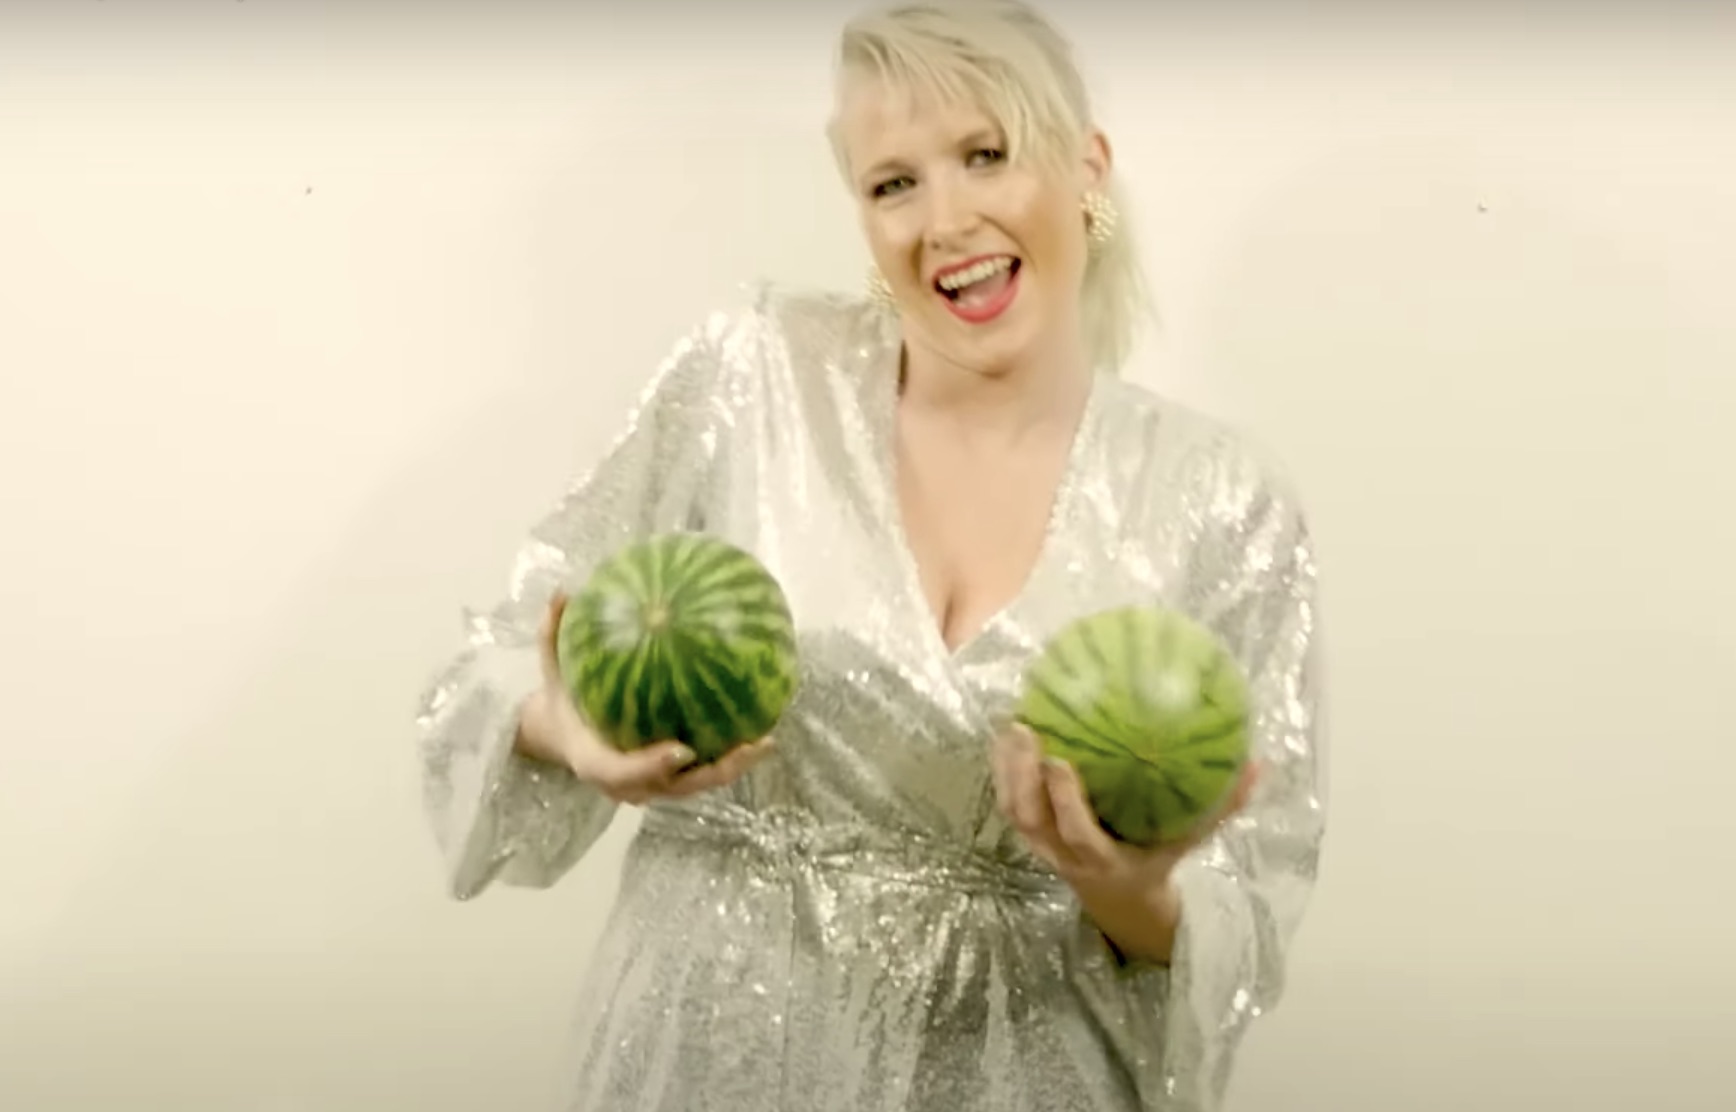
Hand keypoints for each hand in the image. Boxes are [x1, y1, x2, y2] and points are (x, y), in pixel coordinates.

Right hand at [517, 592, 775, 804]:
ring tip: (767, 739)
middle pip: (677, 788)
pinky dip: (727, 755)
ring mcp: (651, 786)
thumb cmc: (560, 701)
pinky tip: (758, 726)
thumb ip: (552, 636)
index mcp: (594, 763)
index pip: (622, 773)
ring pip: (696, 784)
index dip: (651, 765)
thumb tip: (560, 593)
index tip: (681, 749)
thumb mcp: (550, 669)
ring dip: (732, 766)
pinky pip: (701, 771)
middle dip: (715, 771)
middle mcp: (627, 784)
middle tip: (748, 745)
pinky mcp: (668, 780)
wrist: (561, 738)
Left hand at [989, 724, 1258, 896]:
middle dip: (1022, 776)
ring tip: (1010, 724)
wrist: (1120, 899)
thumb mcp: (1190, 841)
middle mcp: (1064, 854)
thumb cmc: (1156, 861)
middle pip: (1030, 819)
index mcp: (1101, 858)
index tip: (1060, 760)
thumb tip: (1257, 766)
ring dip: (1006, 770)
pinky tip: (1006, 735)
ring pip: (1012, 811)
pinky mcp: (1030, 836)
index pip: (1076, 831)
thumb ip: (1220, 807)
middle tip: (1025, 728)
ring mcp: (1042, 847)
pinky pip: (1008, 803)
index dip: (1063, 800)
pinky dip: (1003, 771)